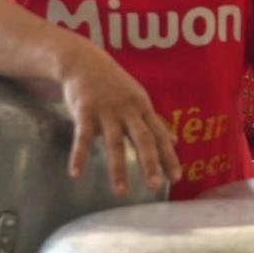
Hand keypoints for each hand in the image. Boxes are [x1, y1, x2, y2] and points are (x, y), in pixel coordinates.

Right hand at [57, 44, 182, 196]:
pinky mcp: (84, 111)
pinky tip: (76, 174)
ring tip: (120, 192)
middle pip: (142, 138)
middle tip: (155, 185)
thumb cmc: (114, 84)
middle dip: (150, 162)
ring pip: (114, 142)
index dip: (169, 157)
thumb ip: (154, 122)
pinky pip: (82, 137)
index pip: (159, 136)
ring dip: (117, 168)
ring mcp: (106, 110)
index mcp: (143, 108)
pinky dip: (79, 155)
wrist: (83, 61)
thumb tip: (175, 141)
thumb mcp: (138, 100)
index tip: (177, 178)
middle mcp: (128, 110)